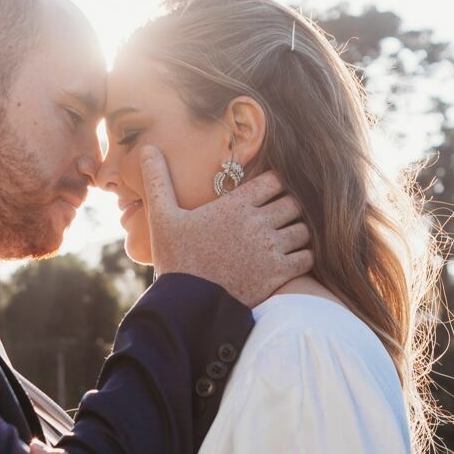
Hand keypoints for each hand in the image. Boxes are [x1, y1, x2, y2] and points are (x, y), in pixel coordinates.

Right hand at [140, 147, 313, 306]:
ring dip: (297, 232)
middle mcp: (256, 223)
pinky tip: (290, 260)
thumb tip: (147, 148)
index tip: (267, 194)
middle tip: (278, 217)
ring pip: (303, 230)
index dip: (274, 185)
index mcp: (234, 205)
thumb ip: (159, 180)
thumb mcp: (162, 217)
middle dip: (288, 207)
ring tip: (285, 239)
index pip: (274, 180)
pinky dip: (303, 257)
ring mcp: (270, 249)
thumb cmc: (175, 260)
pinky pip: (307, 257)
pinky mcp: (278, 274)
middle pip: (293, 203)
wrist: (187, 305)